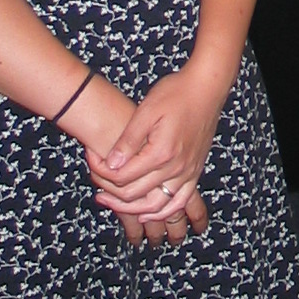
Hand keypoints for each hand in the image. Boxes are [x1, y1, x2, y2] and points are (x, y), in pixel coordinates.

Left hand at [86, 62, 225, 242]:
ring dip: (131, 209)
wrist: (208, 86)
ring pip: (156, 206)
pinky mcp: (195, 171)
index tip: (91, 158)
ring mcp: (188, 172)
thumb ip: (128, 140)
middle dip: (110, 190)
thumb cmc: (177, 92)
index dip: (101, 171)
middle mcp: (176, 168)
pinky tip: (146, 212)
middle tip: (94, 179)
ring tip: (111, 201)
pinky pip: (178, 202)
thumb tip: (110, 164)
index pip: (122, 176)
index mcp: (161, 152)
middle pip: (135, 194)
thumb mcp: (146, 110)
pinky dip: (162, 212)